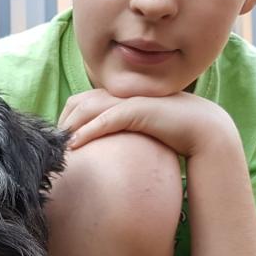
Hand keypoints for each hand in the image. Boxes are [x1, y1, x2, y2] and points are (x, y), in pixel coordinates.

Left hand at [59, 88, 237, 156]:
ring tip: (56, 147)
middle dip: (60, 123)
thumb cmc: (173, 136)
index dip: (64, 120)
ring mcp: (129, 100)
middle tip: (50, 147)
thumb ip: (120, 139)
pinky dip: (88, 131)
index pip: (80, 102)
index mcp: (119, 98)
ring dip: (68, 127)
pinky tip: (75, 146)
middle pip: (77, 102)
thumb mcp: (139, 135)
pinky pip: (106, 119)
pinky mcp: (138, 110)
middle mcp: (121, 95)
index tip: (56, 143)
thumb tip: (105, 159)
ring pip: (87, 108)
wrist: (205, 130)